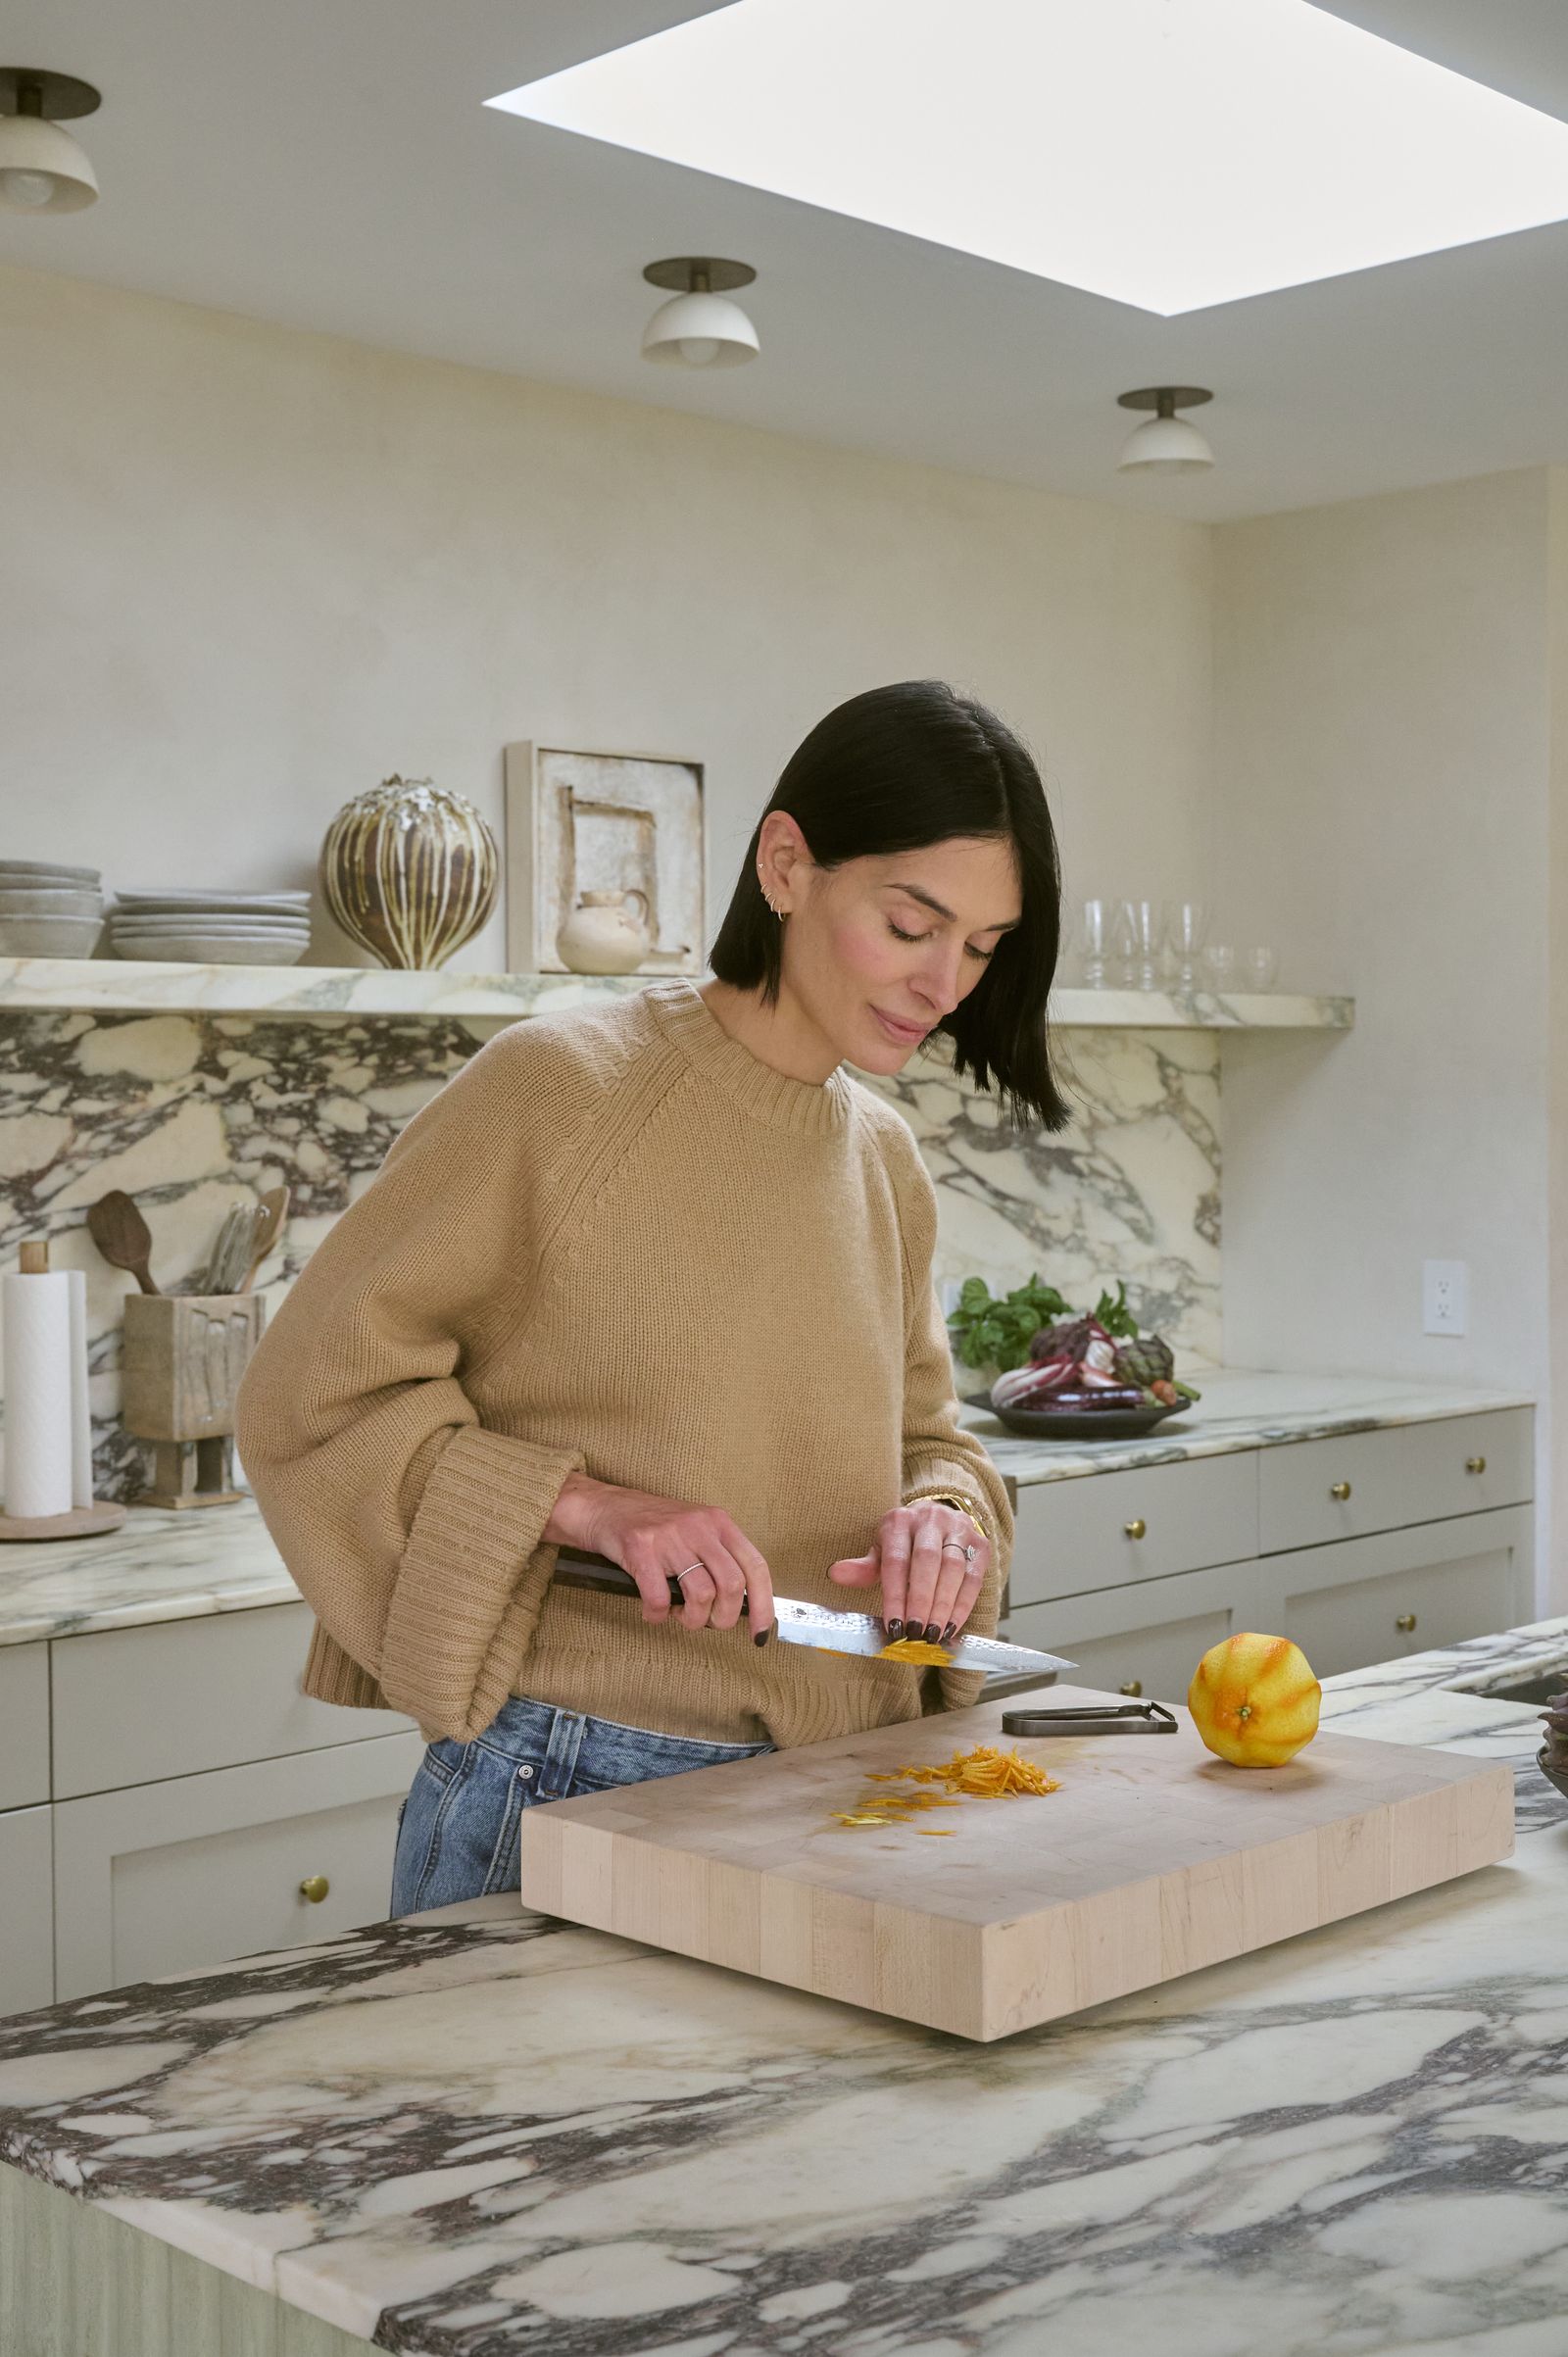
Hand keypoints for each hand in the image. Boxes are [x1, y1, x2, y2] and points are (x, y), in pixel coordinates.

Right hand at [547, 1472, 774, 1637]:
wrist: (605, 1507)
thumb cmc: (654, 1527)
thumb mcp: (696, 1531)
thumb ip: (720, 1559)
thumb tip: (744, 1605)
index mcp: (719, 1523)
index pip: (755, 1567)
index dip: (764, 1605)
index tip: (760, 1632)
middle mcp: (699, 1526)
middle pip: (732, 1585)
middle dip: (723, 1617)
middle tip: (707, 1622)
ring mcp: (670, 1536)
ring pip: (701, 1594)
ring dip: (691, 1619)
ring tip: (678, 1615)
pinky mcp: (640, 1548)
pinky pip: (660, 1598)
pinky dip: (658, 1615)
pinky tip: (653, 1611)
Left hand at [828, 1499, 989, 1644]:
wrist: (940, 1517)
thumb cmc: (906, 1542)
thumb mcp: (881, 1549)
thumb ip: (863, 1567)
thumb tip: (836, 1574)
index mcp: (899, 1521)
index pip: (896, 1560)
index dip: (895, 1595)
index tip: (893, 1625)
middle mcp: (930, 1520)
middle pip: (927, 1561)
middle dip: (921, 1600)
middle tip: (915, 1632)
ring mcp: (958, 1529)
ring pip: (953, 1569)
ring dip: (943, 1605)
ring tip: (933, 1633)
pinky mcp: (979, 1544)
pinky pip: (974, 1577)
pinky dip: (964, 1604)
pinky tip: (952, 1625)